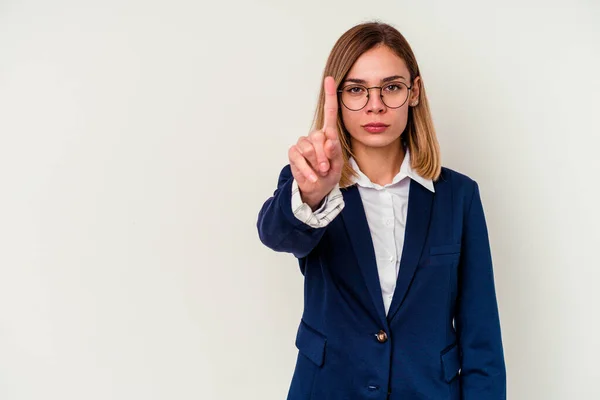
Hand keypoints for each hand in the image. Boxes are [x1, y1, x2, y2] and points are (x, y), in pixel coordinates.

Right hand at [288, 76, 342, 209]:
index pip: (330, 112)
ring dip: (316, 163)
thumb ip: (335, 152)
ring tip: (320, 172)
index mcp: (328, 135)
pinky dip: (306, 170)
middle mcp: (315, 136)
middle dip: (324, 155)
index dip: (329, 95)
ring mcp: (303, 144)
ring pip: (308, 148)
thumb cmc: (329, 174)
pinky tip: (312, 177)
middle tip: (326, 168)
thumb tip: (329, 141)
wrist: (317, 189)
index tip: (330, 79)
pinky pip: (298, 157)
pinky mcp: (294, 153)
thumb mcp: (337, 165)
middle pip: (318, 137)